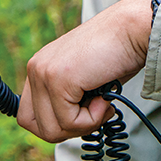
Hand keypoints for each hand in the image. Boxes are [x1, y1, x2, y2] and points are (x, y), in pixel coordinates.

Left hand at [17, 0, 152, 141]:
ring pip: (52, 130)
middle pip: (38, 127)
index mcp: (39, 68)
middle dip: (69, 130)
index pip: (28, 117)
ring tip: (102, 103)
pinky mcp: (58, 79)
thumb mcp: (82, 81)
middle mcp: (36, 68)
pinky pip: (69, 122)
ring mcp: (44, 73)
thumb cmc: (116, 55)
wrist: (132, 30)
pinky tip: (104, 98)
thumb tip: (63, 129)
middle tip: (93, 112)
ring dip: (83, 125)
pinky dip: (93, 119)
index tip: (81, 115)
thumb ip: (66, 100)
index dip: (56, 126)